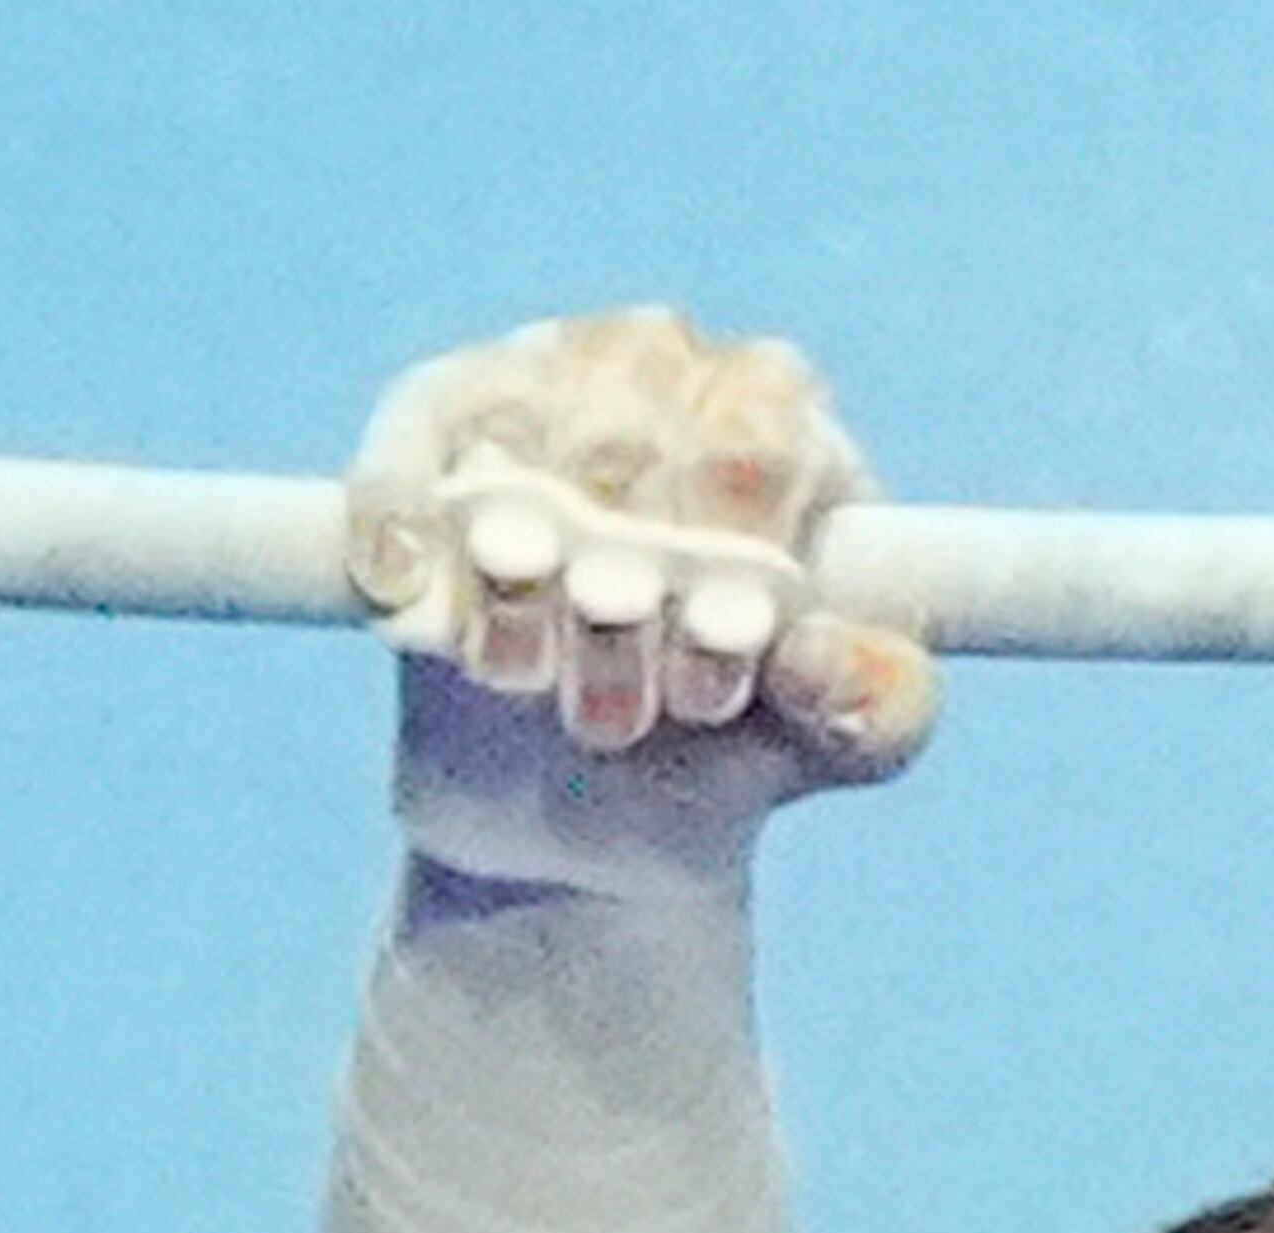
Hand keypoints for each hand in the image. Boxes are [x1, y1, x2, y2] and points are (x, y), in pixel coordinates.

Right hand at [344, 307, 936, 876]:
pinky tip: (412, 603)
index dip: (735, 547)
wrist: (588, 818)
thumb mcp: (824, 748)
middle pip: (630, 441)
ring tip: (541, 686)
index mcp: (783, 421)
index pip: (759, 433)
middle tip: (628, 711)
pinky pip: (408, 449)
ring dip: (522, 589)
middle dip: (624, 594)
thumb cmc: (722, 753)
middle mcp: (661, 373)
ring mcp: (540, 392)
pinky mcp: (434, 435)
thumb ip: (873, 709)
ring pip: (518, 454)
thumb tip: (827, 656)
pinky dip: (400, 523)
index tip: (724, 664)